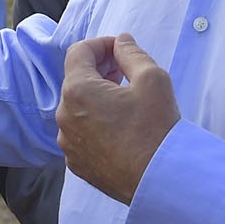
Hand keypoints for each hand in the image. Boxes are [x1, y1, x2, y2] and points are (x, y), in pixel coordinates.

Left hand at [56, 34, 179, 203]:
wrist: (160, 182)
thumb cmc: (157, 129)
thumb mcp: (152, 79)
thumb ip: (132, 53)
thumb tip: (121, 41)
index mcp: (77, 91)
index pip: (79, 52)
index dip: (101, 44)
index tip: (121, 50)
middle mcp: (64, 116)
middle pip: (77, 80)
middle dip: (100, 70)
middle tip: (127, 72)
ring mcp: (68, 143)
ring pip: (78, 108)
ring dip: (97, 98)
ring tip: (126, 101)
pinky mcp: (77, 163)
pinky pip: (81, 134)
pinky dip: (95, 124)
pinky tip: (120, 128)